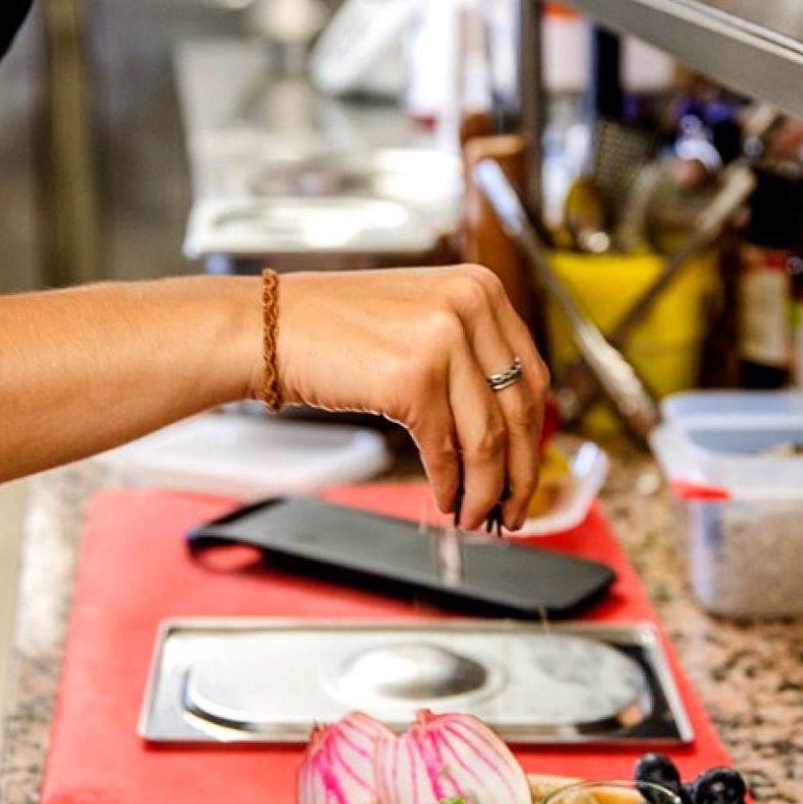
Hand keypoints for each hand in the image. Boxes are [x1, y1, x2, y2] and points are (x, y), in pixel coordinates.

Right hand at [274, 265, 549, 531]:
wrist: (269, 327)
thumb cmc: (335, 329)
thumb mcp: (421, 320)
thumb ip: (468, 355)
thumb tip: (510, 432)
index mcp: (481, 288)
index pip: (531, 375)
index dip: (533, 434)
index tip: (526, 469)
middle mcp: (470, 305)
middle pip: (518, 409)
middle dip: (519, 472)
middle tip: (513, 509)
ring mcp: (443, 340)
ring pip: (487, 438)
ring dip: (486, 489)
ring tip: (477, 516)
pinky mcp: (413, 378)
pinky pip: (446, 449)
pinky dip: (450, 484)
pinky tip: (446, 499)